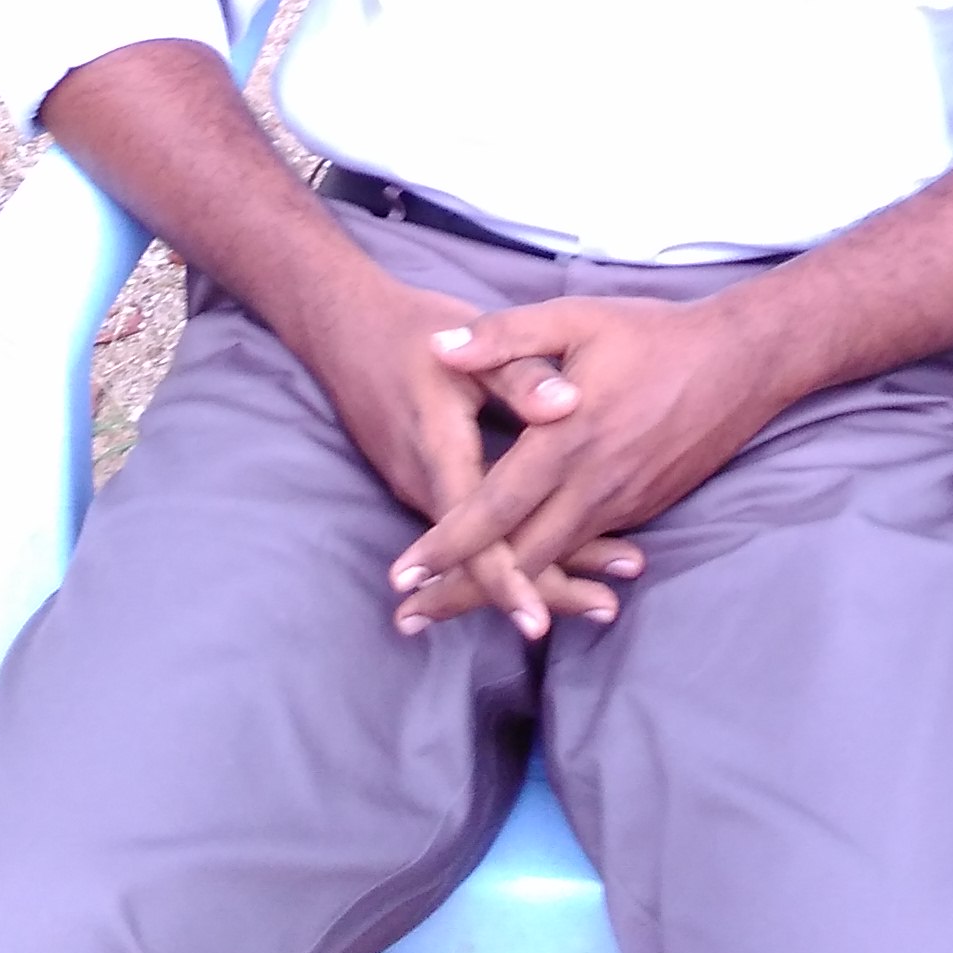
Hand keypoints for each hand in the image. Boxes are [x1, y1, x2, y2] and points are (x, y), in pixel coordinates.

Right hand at [296, 266, 641, 638]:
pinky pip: (474, 534)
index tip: (539, 621)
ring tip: (603, 596)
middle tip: (608, 607)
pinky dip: (519, 549)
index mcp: (438, 453)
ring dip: (539, 572)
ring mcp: (424, 490)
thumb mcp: (465, 342)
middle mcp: (426, 485)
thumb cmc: (410, 332)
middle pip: (482, 561)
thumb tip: (571, 406)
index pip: (472, 536)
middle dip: (544, 589)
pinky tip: (566, 558)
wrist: (344, 330)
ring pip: (480, 552)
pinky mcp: (428, 485)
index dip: (506, 581)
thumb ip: (519, 374)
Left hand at [387, 294, 785, 631]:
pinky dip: (549, 574)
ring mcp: (621, 505)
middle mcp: (592, 487)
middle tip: (407, 620)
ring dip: (502, 592)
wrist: (742, 362)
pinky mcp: (642, 509)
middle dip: (460, 594)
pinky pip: (585, 550)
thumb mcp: (575, 318)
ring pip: (552, 564)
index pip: (492, 509)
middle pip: (517, 560)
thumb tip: (438, 346)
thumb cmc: (654, 335)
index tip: (401, 577)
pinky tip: (524, 584)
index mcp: (565, 442)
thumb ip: (504, 336)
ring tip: (452, 610)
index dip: (444, 546)